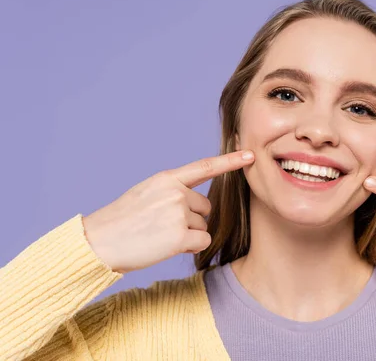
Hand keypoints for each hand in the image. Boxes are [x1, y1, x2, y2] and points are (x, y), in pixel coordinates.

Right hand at [82, 150, 254, 273]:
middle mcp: (175, 192)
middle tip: (162, 226)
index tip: (251, 154)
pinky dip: (190, 246)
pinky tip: (167, 245)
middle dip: (191, 218)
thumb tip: (199, 203)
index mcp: (167, 179)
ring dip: (188, 234)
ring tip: (159, 235)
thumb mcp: (146, 193)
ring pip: (203, 225)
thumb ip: (173, 191)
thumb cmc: (123, 220)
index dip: (230, 161)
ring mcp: (178, 213)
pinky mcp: (179, 235)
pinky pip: (202, 240)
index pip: (205, 166)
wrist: (99, 241)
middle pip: (205, 207)